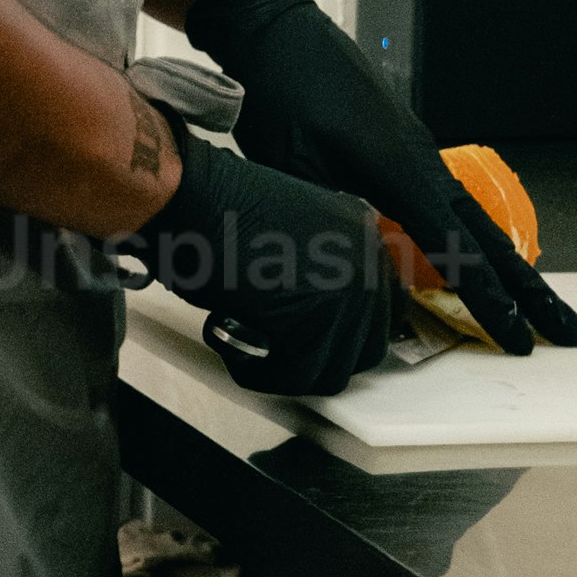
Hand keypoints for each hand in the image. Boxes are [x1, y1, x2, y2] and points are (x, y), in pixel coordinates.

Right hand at [118, 137, 399, 397]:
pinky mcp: (318, 320)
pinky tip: (238, 350)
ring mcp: (349, 292)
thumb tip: (316, 312)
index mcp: (363, 233)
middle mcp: (367, 261)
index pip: (382, 308)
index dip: (344, 332)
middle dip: (321, 357)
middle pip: (367, 346)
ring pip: (333, 369)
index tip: (314, 339)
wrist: (194, 200)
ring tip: (253, 352)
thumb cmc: (219, 207)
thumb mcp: (291, 227)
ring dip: (290, 372)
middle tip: (280, 350)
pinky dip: (264, 375)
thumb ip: (318, 264)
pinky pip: (299, 376)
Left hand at [192, 0, 576, 355]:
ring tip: (536, 303)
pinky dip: (471, 234)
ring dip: (506, 263)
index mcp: (398, 168)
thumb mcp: (288, 167)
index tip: (519, 337)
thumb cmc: (279, 89)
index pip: (455, 248)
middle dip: (528, 288)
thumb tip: (341, 270)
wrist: (278, 27)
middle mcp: (421, 159)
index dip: (488, 299)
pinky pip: (448, 199)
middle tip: (566, 330)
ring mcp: (416, 150)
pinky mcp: (403, 144)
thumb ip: (322, 221)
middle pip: (487, 235)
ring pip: (473, 217)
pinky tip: (475, 253)